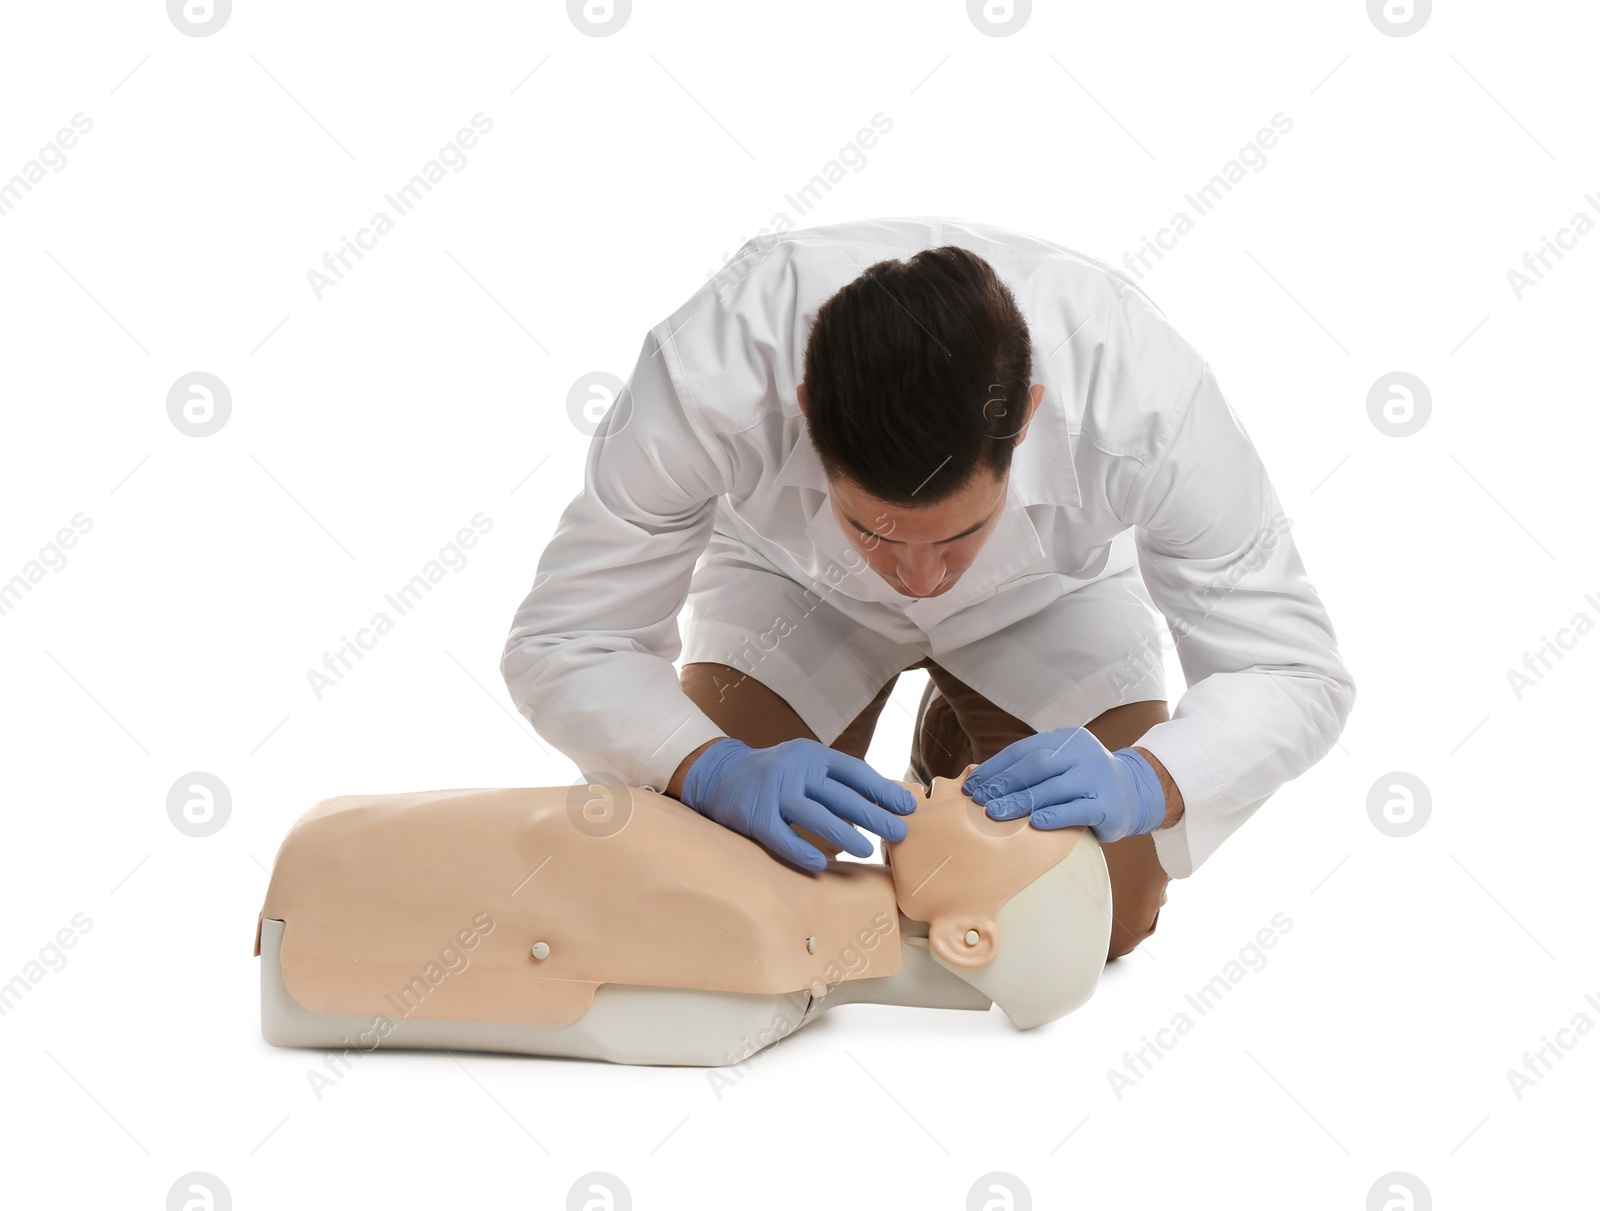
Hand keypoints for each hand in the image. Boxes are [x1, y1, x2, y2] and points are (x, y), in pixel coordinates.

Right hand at [679, 737, 917, 870]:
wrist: (719, 773)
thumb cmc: (776, 774)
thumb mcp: (806, 765)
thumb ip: (836, 780)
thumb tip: (884, 802)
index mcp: (812, 755)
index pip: (854, 771)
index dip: (882, 790)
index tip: (906, 807)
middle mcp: (794, 770)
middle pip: (841, 796)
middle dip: (874, 816)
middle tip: (899, 833)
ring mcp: (773, 792)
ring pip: (815, 816)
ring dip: (845, 835)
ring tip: (867, 849)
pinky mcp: (754, 816)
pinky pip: (782, 837)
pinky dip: (801, 851)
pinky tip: (820, 864)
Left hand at [963, 727, 1164, 842]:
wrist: (1135, 792)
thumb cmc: (1085, 779)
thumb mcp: (1063, 763)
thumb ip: (1032, 767)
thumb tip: (983, 780)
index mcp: (1067, 739)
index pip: (1023, 750)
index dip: (995, 767)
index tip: (972, 784)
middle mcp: (1083, 754)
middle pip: (1036, 766)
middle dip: (1004, 783)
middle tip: (980, 800)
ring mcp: (1098, 778)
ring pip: (1053, 788)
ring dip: (1021, 802)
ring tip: (996, 813)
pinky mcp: (1108, 805)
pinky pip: (1077, 810)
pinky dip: (1054, 816)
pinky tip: (1034, 823)